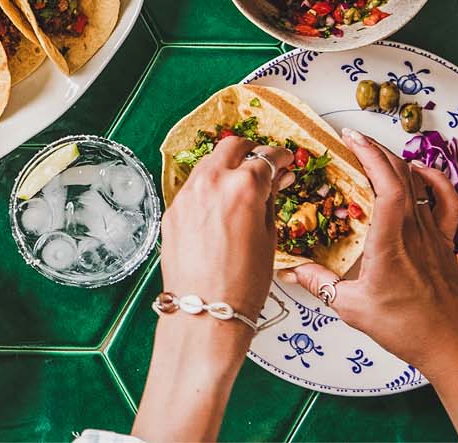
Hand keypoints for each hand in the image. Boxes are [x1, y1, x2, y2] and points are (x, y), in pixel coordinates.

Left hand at [130, 140, 291, 439]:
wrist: (205, 312)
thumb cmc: (244, 284)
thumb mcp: (269, 238)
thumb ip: (271, 200)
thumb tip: (275, 180)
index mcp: (244, 186)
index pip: (266, 157)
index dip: (280, 157)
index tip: (285, 161)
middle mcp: (212, 182)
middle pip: (232, 147)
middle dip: (250, 152)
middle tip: (262, 165)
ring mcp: (187, 195)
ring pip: (208, 163)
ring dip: (226, 166)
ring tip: (240, 185)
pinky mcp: (172, 211)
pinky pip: (193, 188)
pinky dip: (208, 188)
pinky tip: (219, 206)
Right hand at [282, 129, 457, 374]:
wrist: (454, 346)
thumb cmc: (407, 329)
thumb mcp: (352, 308)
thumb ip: (320, 284)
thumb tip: (293, 270)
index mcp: (391, 240)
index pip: (385, 182)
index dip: (369, 154)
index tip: (350, 138)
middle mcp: (415, 230)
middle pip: (401, 175)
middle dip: (376, 150)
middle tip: (353, 139)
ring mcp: (435, 235)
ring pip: (420, 184)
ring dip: (398, 162)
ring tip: (377, 153)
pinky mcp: (447, 244)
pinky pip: (446, 203)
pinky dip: (435, 181)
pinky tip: (422, 174)